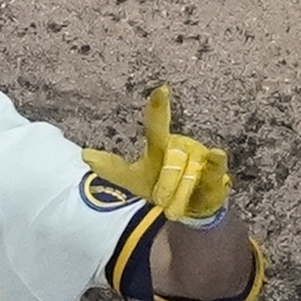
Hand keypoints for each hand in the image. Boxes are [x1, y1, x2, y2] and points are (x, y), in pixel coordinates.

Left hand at [81, 84, 232, 221]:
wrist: (183, 211)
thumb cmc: (158, 188)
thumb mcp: (132, 180)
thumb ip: (111, 167)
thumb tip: (84, 154)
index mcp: (162, 146)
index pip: (157, 125)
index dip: (159, 108)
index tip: (161, 90)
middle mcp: (182, 147)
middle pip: (172, 161)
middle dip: (167, 185)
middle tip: (161, 200)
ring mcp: (200, 159)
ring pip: (188, 173)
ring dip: (179, 194)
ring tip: (174, 207)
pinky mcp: (216, 174)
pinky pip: (215, 166)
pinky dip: (216, 161)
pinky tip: (216, 153)